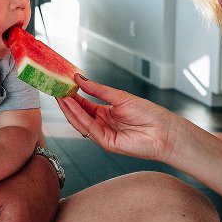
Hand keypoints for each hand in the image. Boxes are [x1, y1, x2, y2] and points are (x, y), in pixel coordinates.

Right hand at [57, 74, 180, 161]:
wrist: (165, 131)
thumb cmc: (150, 115)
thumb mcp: (120, 97)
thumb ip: (98, 90)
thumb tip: (80, 79)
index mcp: (106, 113)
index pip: (83, 104)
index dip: (72, 95)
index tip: (62, 84)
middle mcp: (102, 124)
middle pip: (78, 114)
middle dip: (66, 102)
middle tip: (56, 89)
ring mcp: (103, 134)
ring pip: (80, 122)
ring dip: (69, 109)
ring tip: (60, 96)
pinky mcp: (106, 143)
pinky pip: (89, 129)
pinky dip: (80, 117)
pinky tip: (73, 105)